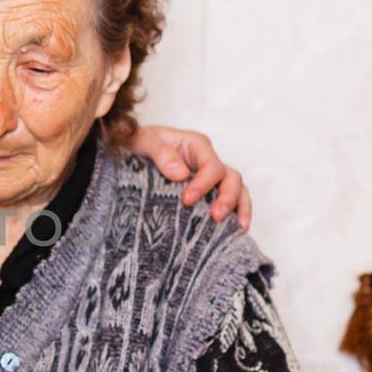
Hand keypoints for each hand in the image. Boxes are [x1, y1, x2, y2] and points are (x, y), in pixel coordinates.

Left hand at [125, 125, 251, 229]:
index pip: (210, 165)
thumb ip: (160, 152)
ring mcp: (210, 177)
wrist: (132, 151)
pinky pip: (232, 200)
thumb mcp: (142, 141)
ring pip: (237, 188)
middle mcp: (208, 160)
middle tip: (216, 217)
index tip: (187, 200)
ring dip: (239, 207)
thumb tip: (181, 174)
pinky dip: (238, 213)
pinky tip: (237, 230)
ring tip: (237, 228)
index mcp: (196, 145)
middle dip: (227, 197)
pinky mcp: (209, 191)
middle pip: (230, 177)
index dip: (203, 183)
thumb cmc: (138, 143)